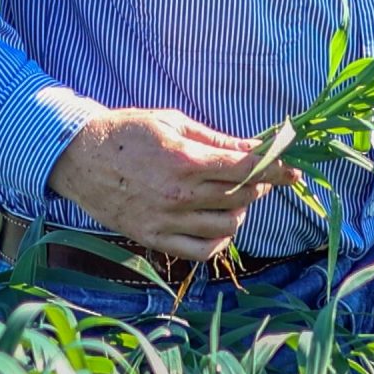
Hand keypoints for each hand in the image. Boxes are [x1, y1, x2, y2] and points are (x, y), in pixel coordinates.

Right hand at [44, 108, 303, 260]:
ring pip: (228, 226)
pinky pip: (202, 251)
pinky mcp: (154, 239)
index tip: (294, 170)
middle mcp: (179, 194)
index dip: (277, 169)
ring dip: (240, 210)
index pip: (245, 168)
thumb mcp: (172, 122)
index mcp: (184, 159)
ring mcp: (166, 220)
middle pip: (241, 197)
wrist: (79, 157)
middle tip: (257, 175)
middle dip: (259, 185)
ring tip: (232, 196)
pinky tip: (218, 223)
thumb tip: (256, 146)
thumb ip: (216, 139)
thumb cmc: (127, 132)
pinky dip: (219, 239)